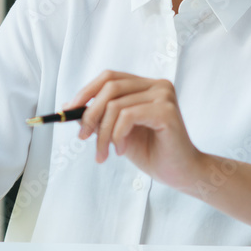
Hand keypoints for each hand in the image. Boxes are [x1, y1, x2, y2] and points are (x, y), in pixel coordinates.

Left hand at [68, 70, 204, 189]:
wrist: (180, 173)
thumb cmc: (151, 152)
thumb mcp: (117, 132)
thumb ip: (100, 117)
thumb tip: (71, 108)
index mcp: (145, 85)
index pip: (109, 77)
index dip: (86, 91)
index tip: (69, 110)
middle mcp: (157, 85)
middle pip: (110, 87)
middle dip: (90, 114)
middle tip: (82, 138)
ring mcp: (164, 95)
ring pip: (115, 106)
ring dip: (102, 134)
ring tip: (104, 153)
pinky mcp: (167, 111)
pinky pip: (127, 116)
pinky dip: (117, 135)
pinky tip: (122, 150)